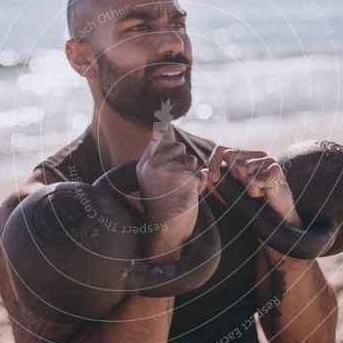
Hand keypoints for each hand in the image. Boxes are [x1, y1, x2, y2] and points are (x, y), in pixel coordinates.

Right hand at [135, 128, 208, 261]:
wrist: (165, 230)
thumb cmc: (161, 207)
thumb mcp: (153, 180)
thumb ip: (159, 158)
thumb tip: (165, 126)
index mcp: (143, 165)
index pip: (157, 139)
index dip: (164, 128)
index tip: (164, 112)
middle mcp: (152, 166)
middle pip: (179, 147)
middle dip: (184, 161)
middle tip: (177, 181)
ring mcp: (168, 172)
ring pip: (191, 161)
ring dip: (192, 175)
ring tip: (181, 191)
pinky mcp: (184, 179)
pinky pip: (200, 175)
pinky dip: (199, 186)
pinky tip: (189, 197)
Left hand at [206, 145, 303, 227]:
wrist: (277, 216)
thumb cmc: (254, 204)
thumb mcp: (231, 193)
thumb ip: (216, 183)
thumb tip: (203, 172)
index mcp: (245, 157)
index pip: (222, 150)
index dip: (214, 162)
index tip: (213, 178)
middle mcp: (256, 154)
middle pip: (231, 157)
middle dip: (234, 176)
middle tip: (246, 187)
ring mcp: (267, 160)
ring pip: (243, 168)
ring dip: (247, 186)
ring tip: (258, 192)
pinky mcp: (275, 169)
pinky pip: (255, 180)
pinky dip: (256, 191)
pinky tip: (265, 193)